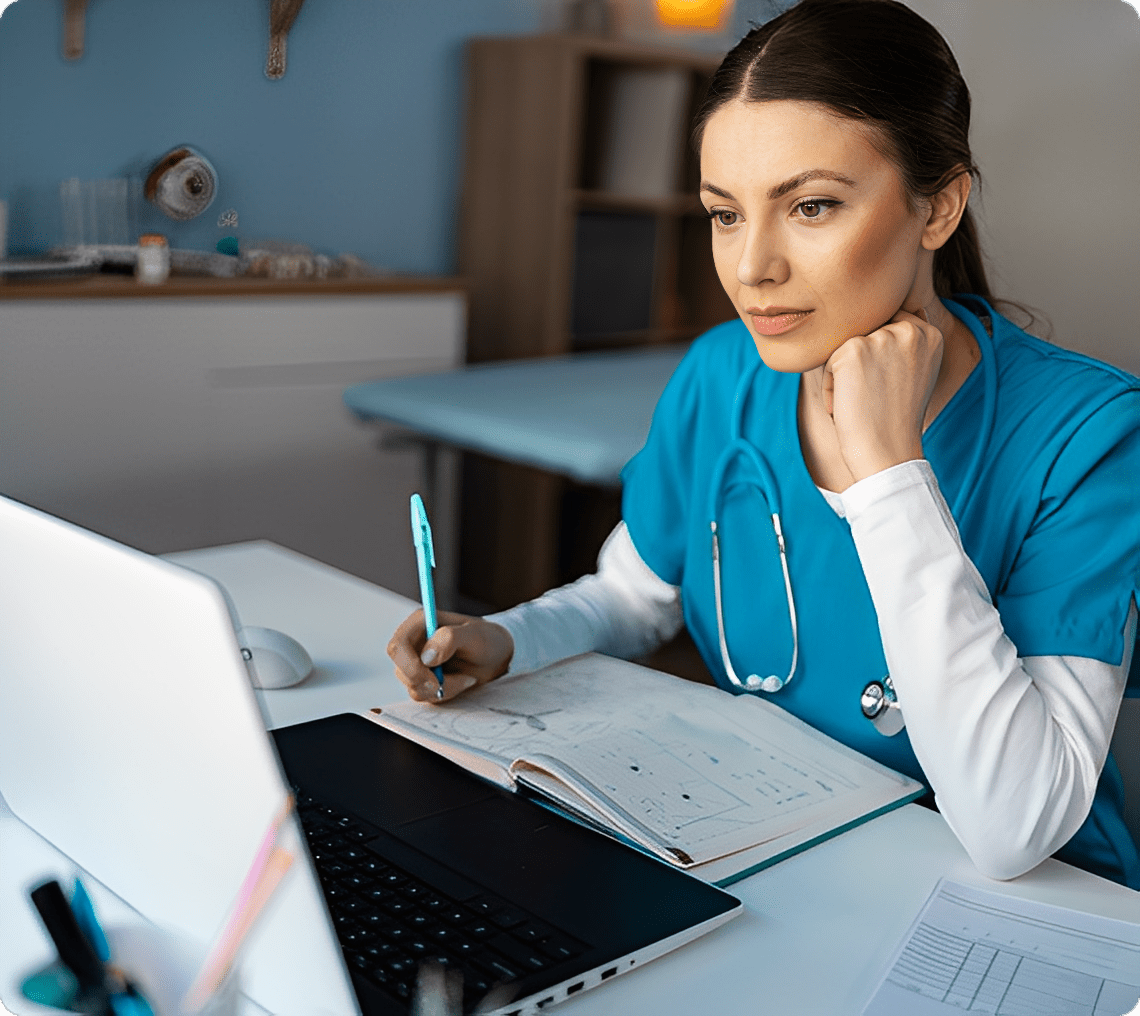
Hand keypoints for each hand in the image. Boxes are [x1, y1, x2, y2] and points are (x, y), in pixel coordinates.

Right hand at [386, 609, 513, 702]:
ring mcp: (416, 663)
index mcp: (420, 623)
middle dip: (425, 682)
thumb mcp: (475, 635)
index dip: (409, 665)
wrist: (498, 657)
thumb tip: (426, 656)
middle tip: (449, 683)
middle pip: (401, 670)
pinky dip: (445, 693)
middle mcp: (413, 643)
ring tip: (466, 677)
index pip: (398, 646)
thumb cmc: (487, 640)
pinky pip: (424, 696)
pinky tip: (461, 682)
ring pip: (412, 686)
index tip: (434, 677)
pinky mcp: (423, 680)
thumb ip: (450, 638)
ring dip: (442, 688)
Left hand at [821, 307, 943, 482]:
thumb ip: (898, 343)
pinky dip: (831, 386)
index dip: (876, 358)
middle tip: (875, 397)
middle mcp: (911, 329)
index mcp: (929, 332)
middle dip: (860, 364)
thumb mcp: (910, 372)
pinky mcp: (854, 349)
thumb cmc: (893, 419)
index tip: (886, 388)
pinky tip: (849, 405)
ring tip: (864, 401)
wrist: (888, 453)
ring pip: (844, 346)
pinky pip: (828, 362)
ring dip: (843, 376)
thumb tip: (866, 320)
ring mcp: (882, 337)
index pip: (886, 323)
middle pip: (863, 331)